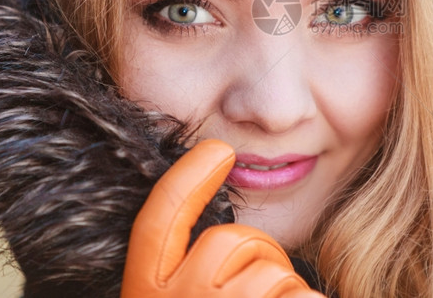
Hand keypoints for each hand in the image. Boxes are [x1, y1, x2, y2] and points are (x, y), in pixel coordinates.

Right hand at [121, 139, 323, 297]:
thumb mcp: (181, 296)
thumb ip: (186, 261)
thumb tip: (224, 184)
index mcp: (146, 288)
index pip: (158, 221)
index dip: (187, 179)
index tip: (219, 148)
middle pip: (230, 240)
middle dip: (258, 253)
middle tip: (262, 286)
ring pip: (271, 273)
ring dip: (285, 289)